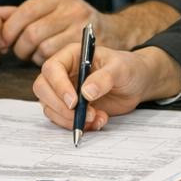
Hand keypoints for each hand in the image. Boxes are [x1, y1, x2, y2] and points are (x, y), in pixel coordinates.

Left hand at [1, 0, 102, 63]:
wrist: (116, 32)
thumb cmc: (77, 23)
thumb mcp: (58, 9)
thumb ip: (33, 14)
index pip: (27, 10)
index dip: (10, 28)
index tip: (4, 40)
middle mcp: (72, 10)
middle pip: (32, 32)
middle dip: (19, 47)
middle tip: (19, 52)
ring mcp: (81, 29)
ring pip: (43, 48)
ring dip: (33, 57)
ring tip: (35, 56)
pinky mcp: (87, 49)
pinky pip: (57, 60)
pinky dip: (47, 63)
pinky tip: (49, 60)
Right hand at [32, 45, 180, 131]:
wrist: (137, 83)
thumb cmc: (128, 68)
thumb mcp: (121, 69)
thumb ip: (104, 78)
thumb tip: (86, 93)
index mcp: (72, 55)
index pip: (52, 68)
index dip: (58, 86)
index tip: (74, 102)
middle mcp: (64, 72)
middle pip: (43, 88)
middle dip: (60, 106)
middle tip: (84, 115)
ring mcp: (64, 91)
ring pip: (49, 107)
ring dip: (69, 119)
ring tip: (97, 118)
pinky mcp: (70, 108)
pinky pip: (62, 120)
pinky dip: (77, 125)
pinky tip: (98, 122)